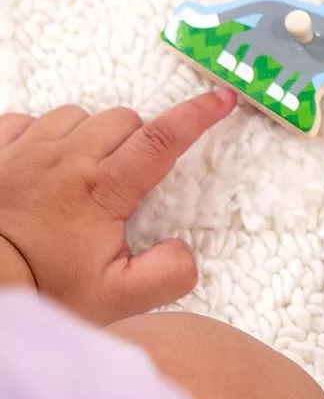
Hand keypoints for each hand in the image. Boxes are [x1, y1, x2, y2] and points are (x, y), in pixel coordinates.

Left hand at [0, 90, 235, 324]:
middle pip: (122, 120)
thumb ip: (167, 275)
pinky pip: (26, 120)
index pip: (162, 139)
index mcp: (102, 189)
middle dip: (138, 139)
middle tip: (131, 178)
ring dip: (90, 135)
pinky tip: (44, 162)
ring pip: (76, 116)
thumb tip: (185, 250)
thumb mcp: (118, 299)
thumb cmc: (41, 288)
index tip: (222, 99)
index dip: (198, 115)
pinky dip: (42, 134)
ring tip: (85, 172)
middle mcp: (66, 159)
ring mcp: (27, 150)